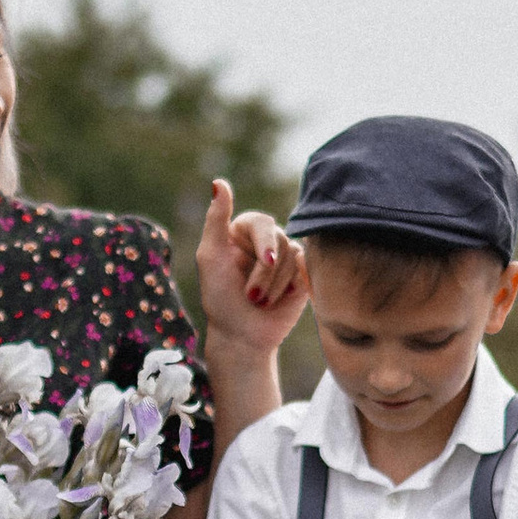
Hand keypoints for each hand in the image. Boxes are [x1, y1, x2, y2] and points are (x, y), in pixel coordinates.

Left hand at [195, 180, 309, 367]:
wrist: (242, 336)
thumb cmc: (220, 298)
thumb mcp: (210, 258)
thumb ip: (215, 219)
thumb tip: (218, 182)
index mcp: (241, 231)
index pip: (261, 222)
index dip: (265, 241)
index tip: (265, 261)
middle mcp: (264, 240)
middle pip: (279, 239)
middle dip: (266, 272)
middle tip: (253, 296)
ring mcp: (284, 256)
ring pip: (293, 256)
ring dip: (274, 285)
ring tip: (260, 303)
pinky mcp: (301, 273)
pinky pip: (307, 267)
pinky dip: (292, 286)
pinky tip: (280, 299)